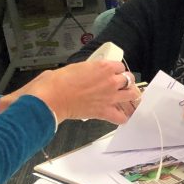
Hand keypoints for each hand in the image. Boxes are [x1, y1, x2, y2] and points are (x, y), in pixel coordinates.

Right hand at [7, 60, 135, 124]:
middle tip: (120, 84)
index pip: (120, 66)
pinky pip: (122, 117)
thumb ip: (88, 69)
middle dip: (125, 81)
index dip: (116, 70)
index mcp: (104, 67)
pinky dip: (122, 118)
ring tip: (124, 97)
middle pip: (129, 79)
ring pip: (132, 95)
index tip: (112, 73)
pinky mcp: (105, 111)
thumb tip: (88, 73)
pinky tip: (119, 115)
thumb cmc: (57, 82)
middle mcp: (111, 81)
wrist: (51, 97)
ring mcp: (110, 97)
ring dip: (129, 96)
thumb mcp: (75, 67)